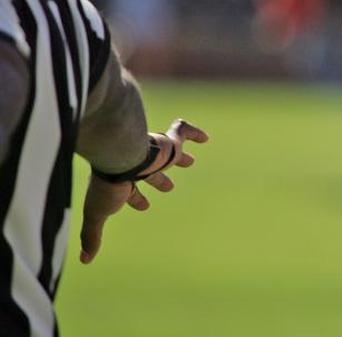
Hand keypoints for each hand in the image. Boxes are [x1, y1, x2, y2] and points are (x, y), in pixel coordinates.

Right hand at [79, 119, 207, 263]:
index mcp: (122, 181)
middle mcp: (138, 165)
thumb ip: (92, 235)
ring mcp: (154, 153)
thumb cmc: (108, 186)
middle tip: (169, 187)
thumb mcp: (99, 214)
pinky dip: (194, 132)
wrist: (119, 156)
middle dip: (159, 180)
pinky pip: (184, 131)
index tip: (145, 206)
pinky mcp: (168, 142)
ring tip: (190, 161)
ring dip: (178, 158)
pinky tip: (206, 138)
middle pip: (151, 172)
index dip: (137, 200)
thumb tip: (84, 260)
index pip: (132, 191)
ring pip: (168, 154)